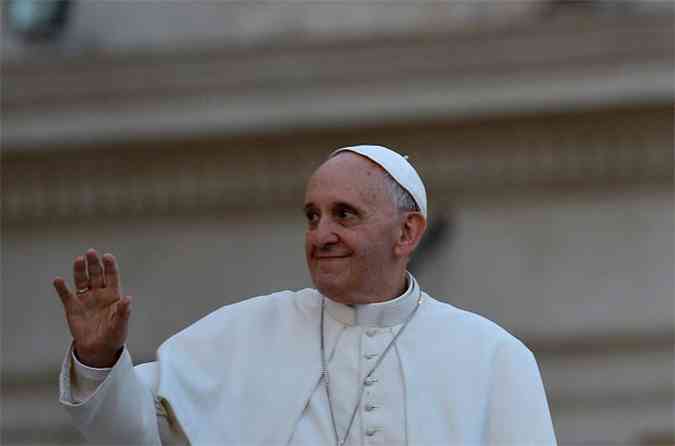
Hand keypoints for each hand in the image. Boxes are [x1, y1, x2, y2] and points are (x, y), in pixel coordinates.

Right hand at [53, 249, 131, 367]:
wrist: (98, 349)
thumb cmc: (113, 335)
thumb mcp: (121, 325)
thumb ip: (124, 312)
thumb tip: (128, 298)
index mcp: (113, 295)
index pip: (112, 277)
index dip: (110, 266)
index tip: (107, 256)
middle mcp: (99, 294)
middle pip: (96, 275)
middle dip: (94, 264)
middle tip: (91, 252)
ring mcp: (85, 299)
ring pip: (82, 281)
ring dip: (80, 270)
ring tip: (79, 260)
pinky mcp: (73, 308)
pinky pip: (66, 295)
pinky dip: (62, 288)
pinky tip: (58, 280)